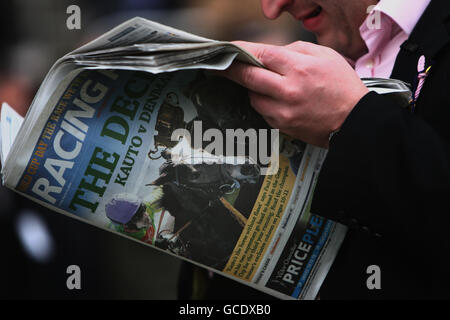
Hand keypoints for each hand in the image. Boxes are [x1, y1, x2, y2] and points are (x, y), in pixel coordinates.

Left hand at [220, 41, 368, 147]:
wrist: (354, 121)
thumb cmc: (342, 86)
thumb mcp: (325, 55)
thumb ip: (294, 50)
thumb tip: (269, 53)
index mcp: (299, 68)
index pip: (261, 55)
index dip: (241, 50)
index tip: (229, 50)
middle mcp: (287, 91)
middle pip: (248, 77)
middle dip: (231, 70)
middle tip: (222, 67)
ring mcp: (283, 111)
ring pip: (252, 97)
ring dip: (253, 89)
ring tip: (266, 85)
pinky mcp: (282, 126)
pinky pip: (263, 112)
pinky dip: (264, 103)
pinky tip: (277, 100)